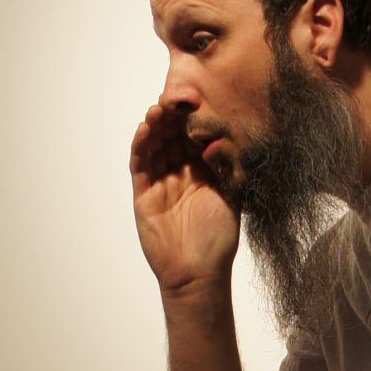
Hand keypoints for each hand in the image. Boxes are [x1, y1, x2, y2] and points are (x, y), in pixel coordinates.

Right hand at [130, 101, 239, 293]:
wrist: (199, 274)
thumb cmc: (218, 239)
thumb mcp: (230, 196)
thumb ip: (226, 166)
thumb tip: (222, 137)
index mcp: (202, 169)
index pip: (194, 134)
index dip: (194, 116)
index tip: (198, 97)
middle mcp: (180, 171)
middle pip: (172, 134)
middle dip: (172, 113)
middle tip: (177, 96)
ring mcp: (160, 181)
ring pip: (154, 144)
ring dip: (155, 124)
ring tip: (159, 108)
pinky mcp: (143, 194)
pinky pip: (140, 164)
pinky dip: (141, 145)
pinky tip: (145, 128)